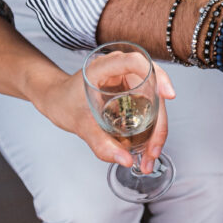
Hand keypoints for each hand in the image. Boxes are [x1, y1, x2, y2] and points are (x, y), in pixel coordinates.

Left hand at [33, 65, 174, 174]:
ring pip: (154, 102)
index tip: (168, 96)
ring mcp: (128, 81)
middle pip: (153, 90)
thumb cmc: (61, 101)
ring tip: (151, 155)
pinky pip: (148, 108)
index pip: (138, 63)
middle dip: (159, 122)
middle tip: (154, 149)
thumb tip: (125, 160)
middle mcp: (120, 70)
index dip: (159, 77)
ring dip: (157, 129)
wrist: (54, 100)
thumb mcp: (79, 124)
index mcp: (104, 67)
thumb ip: (101, 143)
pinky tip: (147, 148)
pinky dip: (150, 129)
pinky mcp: (131, 93)